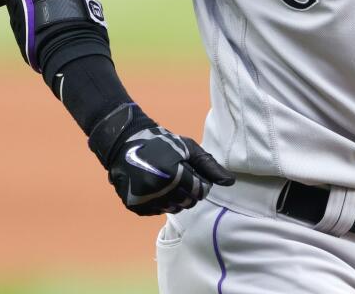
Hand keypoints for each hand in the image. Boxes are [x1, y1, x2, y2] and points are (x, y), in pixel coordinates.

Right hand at [89, 103, 234, 215]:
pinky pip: (157, 211)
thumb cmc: (161, 143)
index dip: (201, 182)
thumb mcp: (188, 149)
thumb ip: (209, 166)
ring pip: (173, 209)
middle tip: (182, 177)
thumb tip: (230, 182)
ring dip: (176, 198)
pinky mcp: (135, 206)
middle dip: (190, 191)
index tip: (194, 174)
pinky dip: (161, 202)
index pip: (200, 191)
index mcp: (173, 175)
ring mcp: (144, 200)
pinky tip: (157, 187)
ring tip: (170, 181)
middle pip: (188, 202)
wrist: (125, 143)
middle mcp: (158, 191)